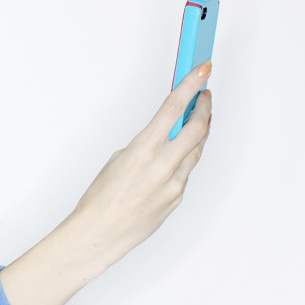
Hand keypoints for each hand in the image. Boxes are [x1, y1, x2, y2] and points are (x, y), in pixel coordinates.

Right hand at [65, 61, 212, 266]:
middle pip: (198, 127)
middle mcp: (163, 165)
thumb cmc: (100, 199)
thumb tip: (164, 136)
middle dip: (204, 108)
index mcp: (144, 150)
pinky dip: (184, 159)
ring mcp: (174, 184)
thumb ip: (145, 144)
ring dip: (198, 133)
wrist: (100, 234)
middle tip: (204, 96)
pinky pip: (186, 172)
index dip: (191, 85)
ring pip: (196, 150)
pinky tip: (178, 155)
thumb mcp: (119, 159)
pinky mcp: (177, 198)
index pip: (174, 108)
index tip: (202, 70)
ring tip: (197, 120)